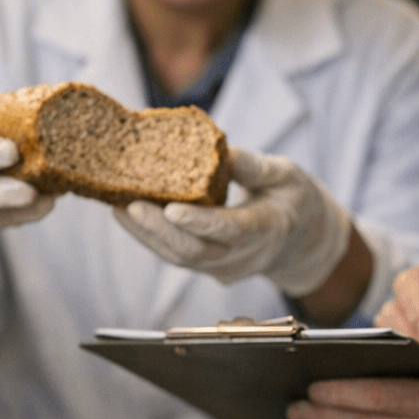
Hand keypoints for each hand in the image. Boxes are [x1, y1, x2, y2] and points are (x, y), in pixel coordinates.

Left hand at [112, 147, 352, 296]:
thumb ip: (254, 166)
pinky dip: (149, 236)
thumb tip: (220, 151)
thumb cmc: (293, 199)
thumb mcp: (287, 174)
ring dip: (146, 234)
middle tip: (129, 205)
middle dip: (159, 230)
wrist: (300, 241)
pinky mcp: (207, 267)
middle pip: (195, 251)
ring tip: (118, 205)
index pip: (231, 230)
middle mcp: (243, 256)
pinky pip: (175, 255)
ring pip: (180, 257)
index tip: (171, 208)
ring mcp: (224, 267)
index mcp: (267, 229)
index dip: (200, 222)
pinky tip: (127, 214)